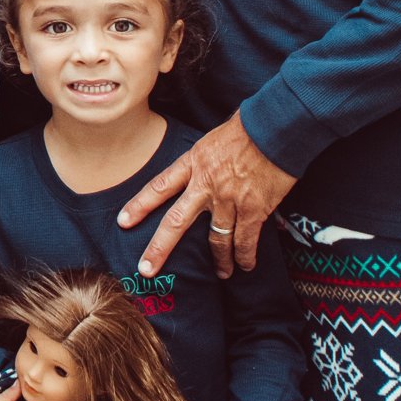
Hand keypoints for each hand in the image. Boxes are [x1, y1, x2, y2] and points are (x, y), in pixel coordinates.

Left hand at [117, 110, 294, 277]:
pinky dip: (245, 256)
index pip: (159, 186)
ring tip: (222, 274)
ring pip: (216, 239)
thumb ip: (205, 159)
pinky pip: (245, 239)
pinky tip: (246, 266)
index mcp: (193, 163)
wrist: (277, 127)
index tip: (123, 222)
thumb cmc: (250, 126)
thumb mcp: (214, 138)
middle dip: (159, 248)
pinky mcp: (254, 209)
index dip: (140, 205)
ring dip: (219, 260)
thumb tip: (205, 167)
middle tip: (146, 269)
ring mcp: (229, 199)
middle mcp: (206, 184)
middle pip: (176, 221)